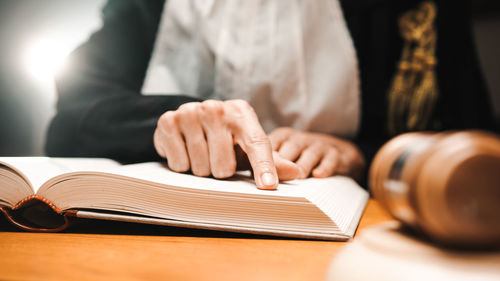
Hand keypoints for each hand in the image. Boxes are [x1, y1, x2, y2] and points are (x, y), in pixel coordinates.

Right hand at [154, 100, 297, 188]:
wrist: (189, 120)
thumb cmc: (225, 137)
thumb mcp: (247, 146)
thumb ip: (271, 161)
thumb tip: (296, 172)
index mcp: (242, 113)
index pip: (257, 144)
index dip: (263, 167)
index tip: (268, 186)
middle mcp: (217, 108)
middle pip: (224, 167)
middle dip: (220, 171)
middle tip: (217, 157)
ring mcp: (191, 113)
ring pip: (201, 168)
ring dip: (201, 169)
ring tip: (201, 153)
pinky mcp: (168, 121)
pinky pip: (179, 164)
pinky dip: (182, 165)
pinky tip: (184, 150)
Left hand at [269, 127, 364, 180]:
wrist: (336, 154)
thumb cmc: (301, 158)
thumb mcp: (283, 158)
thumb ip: (268, 165)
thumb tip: (255, 181)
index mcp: (283, 137)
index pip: (271, 144)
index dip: (265, 160)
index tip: (260, 175)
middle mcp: (299, 139)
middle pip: (289, 150)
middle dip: (282, 165)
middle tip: (274, 179)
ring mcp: (318, 145)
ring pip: (308, 154)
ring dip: (302, 167)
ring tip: (296, 178)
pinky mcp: (336, 154)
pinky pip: (330, 160)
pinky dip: (324, 167)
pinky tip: (318, 175)